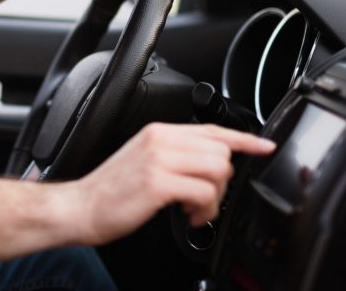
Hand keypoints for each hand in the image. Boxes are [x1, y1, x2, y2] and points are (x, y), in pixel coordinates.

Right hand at [68, 123, 275, 243]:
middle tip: (205, 199)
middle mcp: (160, 140)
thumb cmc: (111, 190)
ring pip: (218, 170)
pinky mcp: (157, 183)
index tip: (265, 146)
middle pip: (221, 150)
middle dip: (222, 181)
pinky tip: (188, 215)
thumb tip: (211, 162)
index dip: (244, 139)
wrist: (81, 207)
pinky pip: (203, 192)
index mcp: (159, 132)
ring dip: (214, 198)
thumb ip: (175, 154)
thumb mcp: (145, 160)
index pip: (212, 129)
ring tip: (195, 210)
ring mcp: (159, 160)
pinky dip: (203, 210)